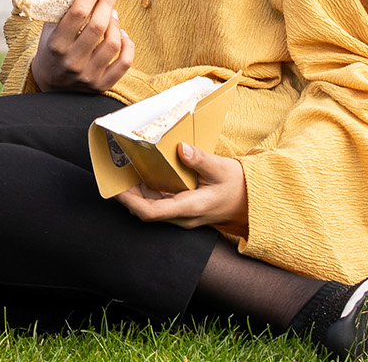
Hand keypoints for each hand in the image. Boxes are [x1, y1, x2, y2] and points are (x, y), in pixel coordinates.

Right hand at [28, 0, 133, 92]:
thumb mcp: (49, 31)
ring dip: (116, 23)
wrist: (50, 86)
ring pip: (112, 43)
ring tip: (112, 13)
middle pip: (97, 26)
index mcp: (56, 45)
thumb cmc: (51, 51)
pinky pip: (124, 62)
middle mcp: (72, 61)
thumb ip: (62, 12)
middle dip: (107, 3)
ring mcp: (88, 75)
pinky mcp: (102, 84)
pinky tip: (122, 35)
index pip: (77, 14)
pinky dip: (128, 45)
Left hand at [115, 143, 249, 233]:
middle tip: (115, 171)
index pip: (151, 212)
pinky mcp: (181, 211)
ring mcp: (181, 216)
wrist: (252, 201)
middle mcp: (182, 217)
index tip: (115, 187)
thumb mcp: (222, 168)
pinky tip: (142, 173)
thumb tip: (181, 149)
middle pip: (145, 211)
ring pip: (150, 208)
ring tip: (124, 169)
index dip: (129, 200)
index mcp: (190, 207)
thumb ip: (200, 160)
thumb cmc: (238, 185)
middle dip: (127, 194)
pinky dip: (147, 191)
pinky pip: (158, 203)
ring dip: (135, 192)